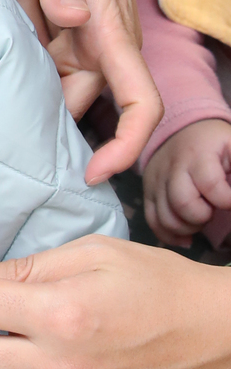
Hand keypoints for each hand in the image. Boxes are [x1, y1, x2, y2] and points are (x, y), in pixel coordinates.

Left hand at [0, 0, 160, 182]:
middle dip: (48, 118)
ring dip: (31, 90)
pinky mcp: (69, 27)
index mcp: (110, 27)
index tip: (96, 172)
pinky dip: (26, 69)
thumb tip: (69, 17)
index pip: (140, 100)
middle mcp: (105, 40)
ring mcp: (87, 35)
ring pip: (62, 85)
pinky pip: (50, 64)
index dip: (125, 145)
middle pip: (85, 104)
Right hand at [142, 119, 230, 247]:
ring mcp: (156, 181)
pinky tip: (187, 236)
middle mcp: (172, 168)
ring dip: (188, 228)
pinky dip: (170, 235)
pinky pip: (153, 222)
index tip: (230, 202)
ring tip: (200, 218)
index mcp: (198, 154)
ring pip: (166, 218)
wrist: (182, 132)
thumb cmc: (214, 144)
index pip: (210, 185)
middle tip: (212, 209)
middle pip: (183, 204)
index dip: (226, 200)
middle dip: (203, 216)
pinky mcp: (147, 192)